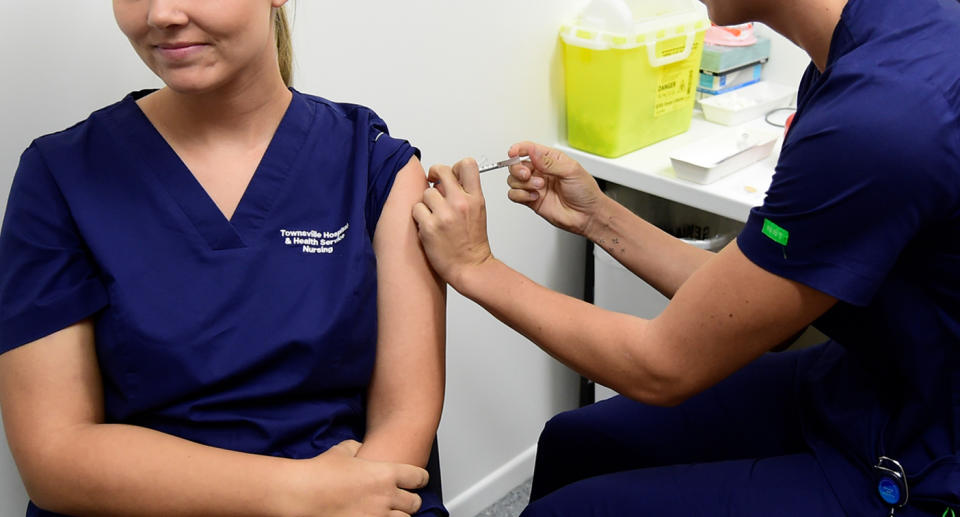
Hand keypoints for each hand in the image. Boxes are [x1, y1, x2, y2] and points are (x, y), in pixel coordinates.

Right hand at [282, 439, 427, 516]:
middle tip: (402, 500)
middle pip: (415, 503)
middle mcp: (386, 496)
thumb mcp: (342, 451)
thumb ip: (357, 448)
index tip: (416, 481)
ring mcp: (377, 516)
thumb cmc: (319, 473)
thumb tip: (360, 449)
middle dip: (409, 501)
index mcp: (385, 474)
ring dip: (398, 516)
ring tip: (388, 512)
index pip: (419, 477)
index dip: (418, 478)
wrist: (302, 494)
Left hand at [412, 158, 492, 288]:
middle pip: (441, 170)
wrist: (470, 267)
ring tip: (435, 216)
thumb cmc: (473, 242)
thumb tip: (448, 180)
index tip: (449, 175)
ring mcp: (444, 215)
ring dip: (427, 203)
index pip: (467, 164)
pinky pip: (416, 209)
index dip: (455, 166)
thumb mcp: (478, 211)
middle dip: (434, 175)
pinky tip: (429, 226)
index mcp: (475, 198)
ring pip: (426, 193)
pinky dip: (420, 217)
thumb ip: (466, 193)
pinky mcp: (429, 227)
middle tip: (433, 183)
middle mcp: (460, 203)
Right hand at [505, 142, 603, 235]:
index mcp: (550, 159)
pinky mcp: (531, 200)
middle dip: (518, 168)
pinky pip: (514, 195)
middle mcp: (540, 171)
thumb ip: (549, 161)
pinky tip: (534, 196)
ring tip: (539, 187)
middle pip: (516, 165)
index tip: (513, 153)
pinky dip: (520, 195)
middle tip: (527, 174)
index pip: (529, 149)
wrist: (588, 215)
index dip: (518, 149)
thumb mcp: (571, 170)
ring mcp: (534, 186)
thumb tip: (533, 151)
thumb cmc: (585, 192)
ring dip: (523, 183)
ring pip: (513, 180)